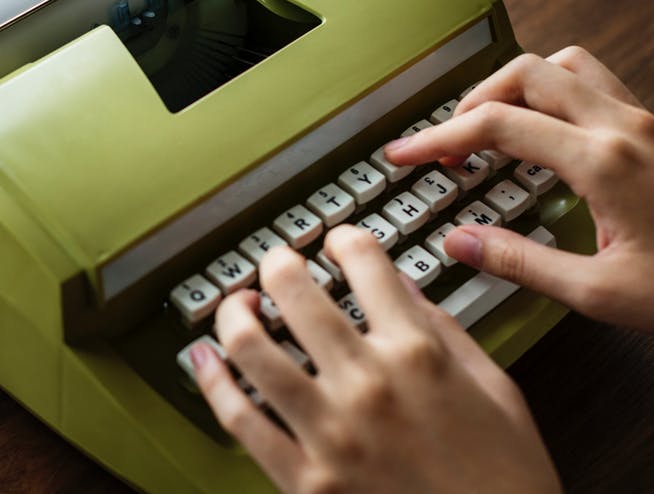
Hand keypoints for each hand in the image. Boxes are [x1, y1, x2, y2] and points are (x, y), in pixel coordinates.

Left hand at [191, 227, 560, 493]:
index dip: (345, 239)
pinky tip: (204, 359)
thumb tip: (401, 286)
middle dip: (277, 262)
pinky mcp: (306, 480)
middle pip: (293, 289)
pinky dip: (211, 381)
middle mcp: (368, 383)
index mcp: (418, 353)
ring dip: (233, 313)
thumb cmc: (505, 480)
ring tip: (238, 306)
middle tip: (277, 264)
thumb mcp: (495, 388)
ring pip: (250, 347)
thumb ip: (443, 329)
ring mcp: (331, 431)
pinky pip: (240, 418)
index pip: (364, 262)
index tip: (337, 242)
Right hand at [384, 46, 653, 330]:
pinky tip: (548, 134)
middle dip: (473, 101)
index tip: (404, 154)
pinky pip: (596, 83)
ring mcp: (645, 120)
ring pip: (565, 65)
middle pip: (526, 73)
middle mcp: (624, 126)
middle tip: (448, 143)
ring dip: (518, 86)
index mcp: (603, 161)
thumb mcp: (603, 293)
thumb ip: (522, 262)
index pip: (495, 124)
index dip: (436, 137)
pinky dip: (555, 94)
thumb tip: (461, 241)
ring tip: (493, 125)